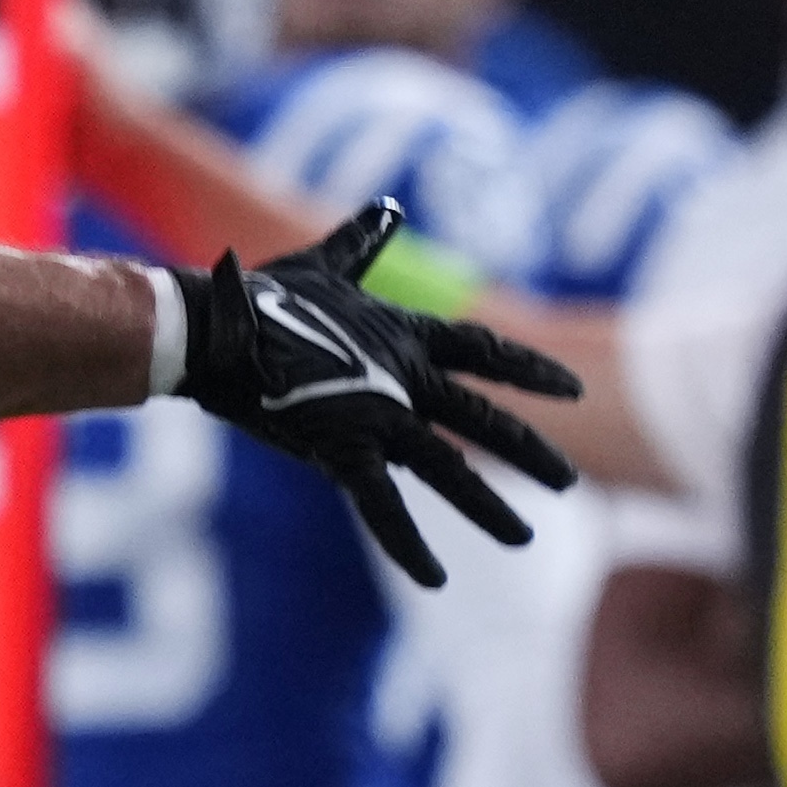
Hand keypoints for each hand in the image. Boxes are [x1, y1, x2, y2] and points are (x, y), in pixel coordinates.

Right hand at [175, 199, 580, 584]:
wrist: (213, 330)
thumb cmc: (258, 294)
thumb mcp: (322, 264)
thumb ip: (361, 241)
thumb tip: (388, 206)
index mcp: (403, 334)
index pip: (484, 349)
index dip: (530, 369)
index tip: (572, 389)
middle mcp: (404, 377)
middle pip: (483, 418)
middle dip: (529, 451)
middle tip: (568, 483)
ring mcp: (378, 415)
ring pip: (449, 468)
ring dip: (488, 507)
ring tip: (524, 538)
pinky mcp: (343, 448)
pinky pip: (382, 508)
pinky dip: (408, 546)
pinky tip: (435, 579)